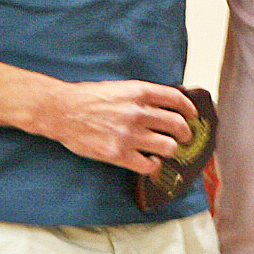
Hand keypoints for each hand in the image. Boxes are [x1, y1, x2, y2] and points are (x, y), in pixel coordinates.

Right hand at [37, 81, 196, 173]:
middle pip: (177, 125)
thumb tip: (165, 106)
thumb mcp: (118, 87)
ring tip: (164, 150)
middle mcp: (137, 112)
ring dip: (170, 150)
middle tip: (183, 138)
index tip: (192, 116)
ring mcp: (129, 134)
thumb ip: (141, 96)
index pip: (176, 99)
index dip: (189, 109)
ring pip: (168, 147)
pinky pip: (149, 165)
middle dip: (185, 133)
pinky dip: (154, 165)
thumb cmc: (86, 98)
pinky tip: (149, 162)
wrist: (61, 111)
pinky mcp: (119, 153)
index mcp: (138, 92)